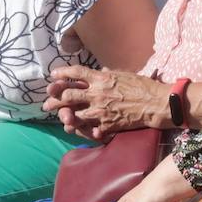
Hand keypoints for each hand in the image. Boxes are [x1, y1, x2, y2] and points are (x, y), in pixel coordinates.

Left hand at [44, 66, 167, 139]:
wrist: (155, 104)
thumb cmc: (142, 86)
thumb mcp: (123, 74)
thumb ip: (108, 73)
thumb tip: (100, 71)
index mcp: (101, 78)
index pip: (76, 73)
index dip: (62, 73)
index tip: (53, 75)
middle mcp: (97, 94)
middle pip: (68, 95)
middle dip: (54, 99)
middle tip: (47, 103)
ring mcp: (101, 111)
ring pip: (74, 114)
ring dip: (64, 116)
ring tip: (59, 118)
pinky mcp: (107, 125)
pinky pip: (88, 129)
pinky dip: (81, 129)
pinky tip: (76, 129)